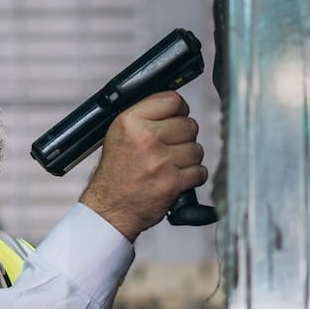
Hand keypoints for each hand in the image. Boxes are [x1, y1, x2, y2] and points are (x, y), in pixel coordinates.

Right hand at [78, 92, 206, 241]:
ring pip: (196, 149)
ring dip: (188, 159)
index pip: (173, 100)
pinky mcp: (172, 182)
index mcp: (131, 121)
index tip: (176, 120)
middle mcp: (145, 138)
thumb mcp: (119, 134)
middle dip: (184, 137)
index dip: (179, 111)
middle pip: (189, 124)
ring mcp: (160, 161)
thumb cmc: (115, 173)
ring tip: (171, 165)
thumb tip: (177, 105)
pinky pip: (200, 171)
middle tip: (169, 149)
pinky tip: (176, 178)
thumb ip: (146, 115)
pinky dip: (192, 177)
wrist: (110, 209)